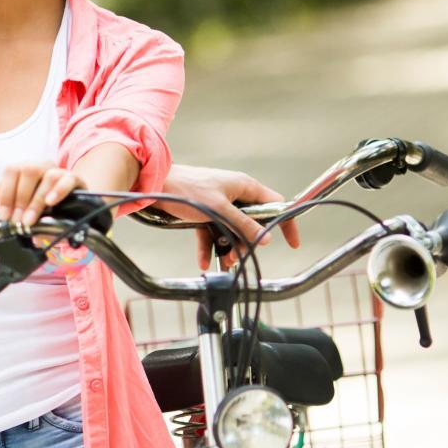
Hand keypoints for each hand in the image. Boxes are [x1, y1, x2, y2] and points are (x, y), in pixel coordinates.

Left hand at [0, 163, 83, 228]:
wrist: (70, 210)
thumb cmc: (41, 208)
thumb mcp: (24, 206)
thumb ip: (10, 201)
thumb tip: (1, 211)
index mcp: (25, 169)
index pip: (12, 171)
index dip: (5, 193)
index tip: (5, 215)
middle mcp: (42, 166)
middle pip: (28, 171)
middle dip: (20, 199)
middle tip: (18, 221)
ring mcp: (59, 171)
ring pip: (49, 176)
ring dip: (37, 200)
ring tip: (30, 220)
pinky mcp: (75, 180)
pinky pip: (68, 180)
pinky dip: (58, 191)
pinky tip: (50, 202)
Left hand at [157, 164, 301, 270]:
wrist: (155, 186)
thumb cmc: (187, 190)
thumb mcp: (219, 209)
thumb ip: (243, 224)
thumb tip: (265, 238)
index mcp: (245, 187)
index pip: (275, 204)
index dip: (284, 223)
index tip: (291, 242)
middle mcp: (235, 194)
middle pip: (252, 223)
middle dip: (247, 243)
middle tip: (239, 257)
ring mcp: (220, 204)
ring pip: (232, 230)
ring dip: (229, 247)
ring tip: (224, 262)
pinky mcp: (205, 212)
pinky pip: (213, 232)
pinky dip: (210, 246)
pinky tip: (203, 261)